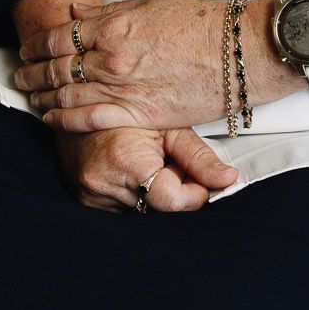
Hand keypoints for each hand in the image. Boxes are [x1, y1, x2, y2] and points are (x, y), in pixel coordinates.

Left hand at [14, 0, 232, 133]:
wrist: (237, 52)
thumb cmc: (200, 21)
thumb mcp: (151, 2)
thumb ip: (109, 12)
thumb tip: (76, 13)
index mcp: (113, 28)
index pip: (59, 37)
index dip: (37, 44)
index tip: (28, 47)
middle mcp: (111, 61)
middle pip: (57, 69)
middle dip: (32, 71)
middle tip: (19, 72)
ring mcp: (123, 91)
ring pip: (66, 97)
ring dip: (42, 96)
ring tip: (29, 96)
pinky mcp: (138, 116)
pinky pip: (90, 121)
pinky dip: (63, 121)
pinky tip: (50, 118)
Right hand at [50, 123, 239, 212]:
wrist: (79, 99)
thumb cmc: (130, 105)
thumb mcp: (168, 123)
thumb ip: (199, 156)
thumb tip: (229, 179)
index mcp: (125, 159)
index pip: (172, 202)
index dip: (193, 194)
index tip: (201, 183)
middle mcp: (103, 182)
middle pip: (157, 208)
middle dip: (173, 191)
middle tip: (172, 163)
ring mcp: (89, 194)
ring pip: (141, 210)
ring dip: (153, 194)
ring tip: (149, 160)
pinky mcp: (84, 200)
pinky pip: (122, 208)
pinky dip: (134, 194)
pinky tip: (132, 169)